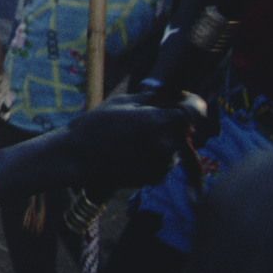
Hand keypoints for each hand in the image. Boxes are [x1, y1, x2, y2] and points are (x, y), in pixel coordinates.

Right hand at [63, 89, 207, 191]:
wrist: (77, 156)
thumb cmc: (95, 124)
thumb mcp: (122, 101)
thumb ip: (152, 98)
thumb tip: (173, 95)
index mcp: (159, 121)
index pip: (194, 111)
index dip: (193, 104)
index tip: (186, 102)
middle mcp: (166, 144)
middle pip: (186, 130)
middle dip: (175, 123)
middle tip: (153, 119)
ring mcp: (162, 164)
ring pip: (176, 147)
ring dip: (165, 140)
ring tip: (137, 137)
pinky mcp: (156, 178)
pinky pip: (165, 162)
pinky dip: (156, 156)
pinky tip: (134, 152)